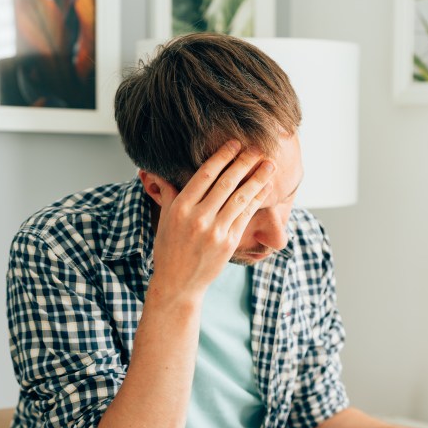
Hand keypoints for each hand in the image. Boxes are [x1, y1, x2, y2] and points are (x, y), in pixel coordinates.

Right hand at [151, 139, 275, 297]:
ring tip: (269, 165)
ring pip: (240, 198)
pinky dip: (257, 200)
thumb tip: (158, 171)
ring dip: (257, 179)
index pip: (204, 175)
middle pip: (226, 183)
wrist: (178, 283)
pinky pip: (245, 216)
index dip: (222, 157)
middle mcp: (197, 218)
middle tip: (258, 148)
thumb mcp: (165, 219)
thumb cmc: (170, 249)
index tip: (234, 144)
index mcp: (180, 208)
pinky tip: (265, 188)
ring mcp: (215, 231)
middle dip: (244, 163)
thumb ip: (169, 194)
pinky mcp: (228, 243)